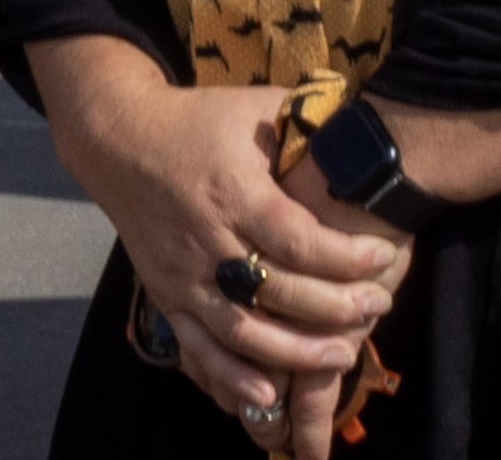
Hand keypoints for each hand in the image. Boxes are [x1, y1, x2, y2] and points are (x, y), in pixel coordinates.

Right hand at [26, 52, 406, 437]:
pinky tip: (269, 393)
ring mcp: (180, 269)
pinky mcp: (163, 290)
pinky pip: (196, 343)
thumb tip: (365, 131)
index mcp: (231, 190)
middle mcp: (204, 235)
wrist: (117, 137)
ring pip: (240, 328)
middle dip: (336, 306)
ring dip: (294, 352)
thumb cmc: (198, 121)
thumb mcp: (253, 107)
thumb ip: (309, 119)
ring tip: (341, 354)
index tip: (383, 256)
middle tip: (379, 305)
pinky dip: (230, 374)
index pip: (297, 237)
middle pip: (277, 288)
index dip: (346, 256)